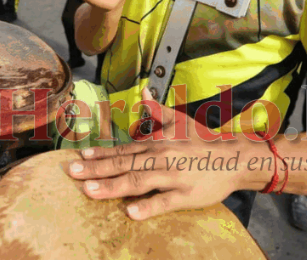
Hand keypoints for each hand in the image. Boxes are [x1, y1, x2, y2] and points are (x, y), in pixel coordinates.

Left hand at [66, 89, 246, 219]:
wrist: (234, 157)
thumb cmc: (203, 140)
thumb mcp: (180, 120)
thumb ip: (158, 110)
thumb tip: (144, 93)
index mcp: (157, 143)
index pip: (122, 150)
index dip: (100, 155)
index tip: (79, 159)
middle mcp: (160, 158)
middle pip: (123, 165)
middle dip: (96, 170)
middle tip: (72, 175)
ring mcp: (172, 177)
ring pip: (138, 182)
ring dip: (112, 187)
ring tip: (90, 192)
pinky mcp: (186, 195)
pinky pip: (164, 202)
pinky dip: (147, 207)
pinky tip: (131, 212)